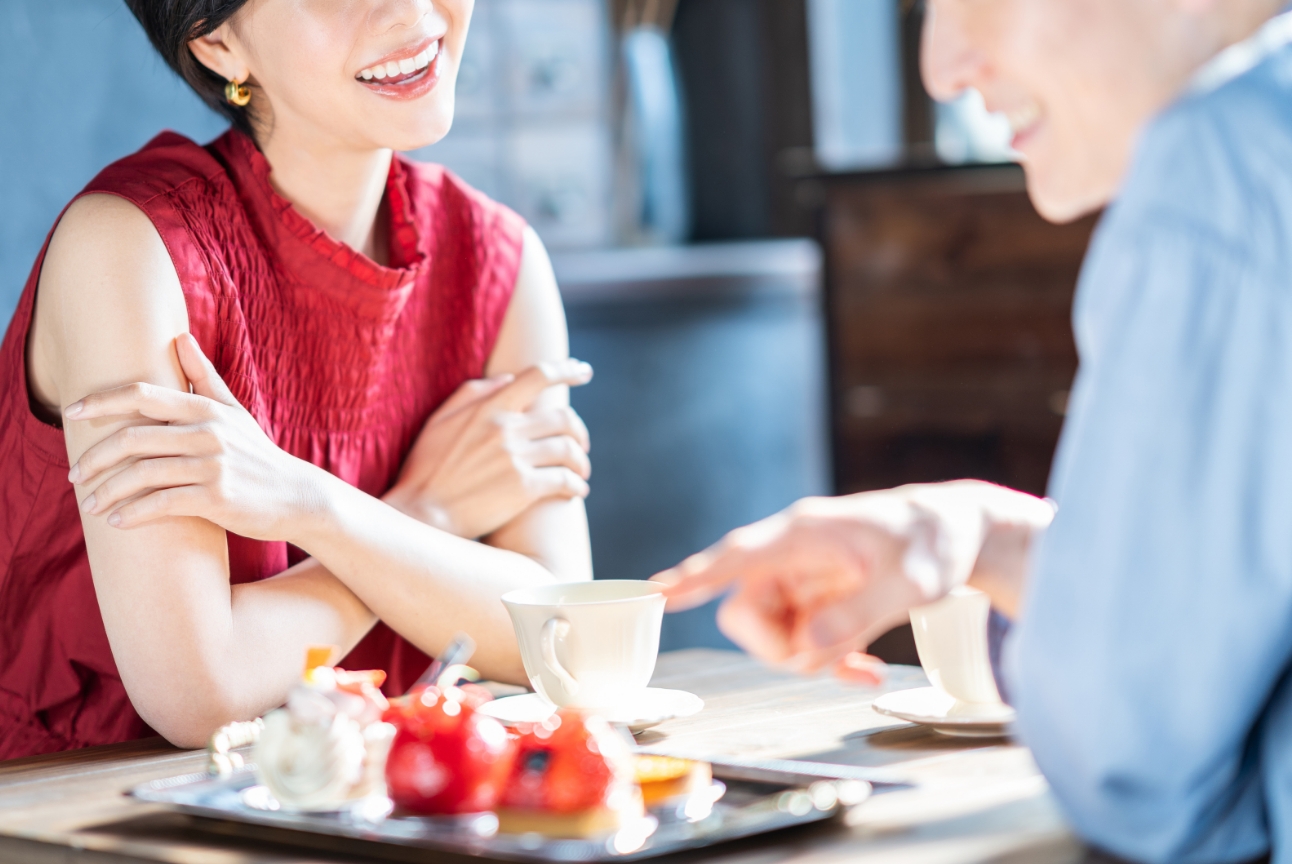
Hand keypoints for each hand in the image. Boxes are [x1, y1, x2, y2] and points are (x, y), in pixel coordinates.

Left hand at [66, 333, 319, 538]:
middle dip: (95, 457)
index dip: (102, 401)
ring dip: (107, 492)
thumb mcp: (234, 411)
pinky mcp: (217, 498)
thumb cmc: (258, 454)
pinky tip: (116, 521)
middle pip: (133, 438)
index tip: (71, 412)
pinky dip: (133, 514)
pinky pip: (162, 504)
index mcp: (206, 409)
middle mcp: (208, 433)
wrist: (296, 496)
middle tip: (75, 474)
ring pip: (142, 474)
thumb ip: (203, 376)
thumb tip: (179, 336)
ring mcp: (213, 466)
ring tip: (89, 504)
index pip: (142, 395)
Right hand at [383, 360, 593, 539]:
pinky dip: (576, 485)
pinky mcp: (523, 489)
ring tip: (580, 471)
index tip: (584, 371)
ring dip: (580, 461)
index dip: (567, 370)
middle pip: (563, 419)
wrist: (420, 514)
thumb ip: (473, 393)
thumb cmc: (425, 469)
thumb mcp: (439, 421)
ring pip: (568, 451)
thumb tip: (509, 378)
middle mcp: (506, 429)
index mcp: (488, 408)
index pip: (537, 376)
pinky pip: (564, 480)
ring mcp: (516, 459)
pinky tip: (576, 491)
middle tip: (582, 444)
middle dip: (580, 431)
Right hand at [651, 494, 928, 672]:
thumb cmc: (935, 541)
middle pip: (743, 611)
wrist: (959, 532)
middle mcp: (791, 555)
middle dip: (778, 648)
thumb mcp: (910, 583)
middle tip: (830, 658)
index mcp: (803, 534)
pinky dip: (829, 662)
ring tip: (864, 659)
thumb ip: (856, 615)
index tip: (656, 593)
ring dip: (811, 659)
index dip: (694, 577)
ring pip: (771, 634)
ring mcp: (801, 579)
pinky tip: (865, 671)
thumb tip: (804, 649)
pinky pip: (800, 642)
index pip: (736, 556)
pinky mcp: (816, 600)